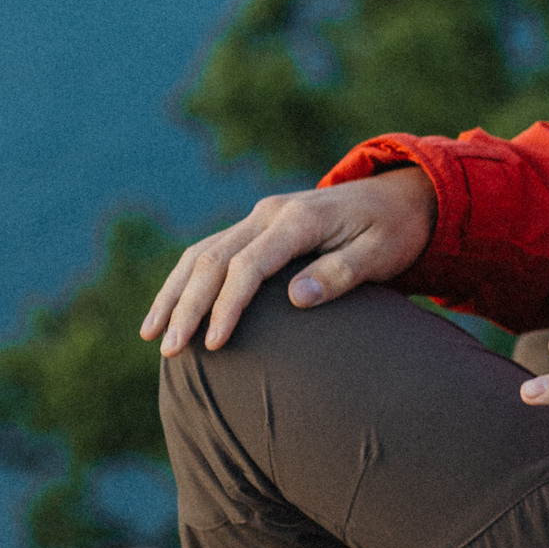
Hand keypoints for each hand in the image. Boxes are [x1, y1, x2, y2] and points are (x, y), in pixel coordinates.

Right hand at [143, 169, 436, 358]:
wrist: (396, 196)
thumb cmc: (392, 232)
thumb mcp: (380, 254)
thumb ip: (340, 273)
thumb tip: (296, 298)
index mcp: (298, 219)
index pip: (249, 265)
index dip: (228, 306)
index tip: (213, 345)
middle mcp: (269, 213)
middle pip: (213, 260)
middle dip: (187, 307)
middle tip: (170, 351)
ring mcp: (259, 217)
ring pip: (201, 253)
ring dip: (174, 294)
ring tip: (152, 335)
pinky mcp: (255, 227)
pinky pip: (209, 251)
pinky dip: (184, 280)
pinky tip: (169, 310)